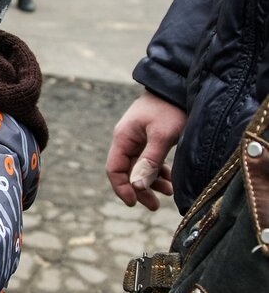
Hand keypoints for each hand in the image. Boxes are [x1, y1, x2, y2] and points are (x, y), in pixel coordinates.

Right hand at [105, 91, 185, 210]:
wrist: (179, 86)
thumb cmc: (170, 109)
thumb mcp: (162, 136)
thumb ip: (149, 161)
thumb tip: (137, 186)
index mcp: (123, 138)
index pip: (114, 170)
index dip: (122, 188)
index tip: (134, 203)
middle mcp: (127, 140)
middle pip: (126, 171)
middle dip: (139, 190)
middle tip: (154, 206)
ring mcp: (137, 139)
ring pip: (139, 167)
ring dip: (151, 182)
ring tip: (168, 193)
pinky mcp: (149, 138)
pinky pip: (149, 160)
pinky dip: (158, 172)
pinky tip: (170, 180)